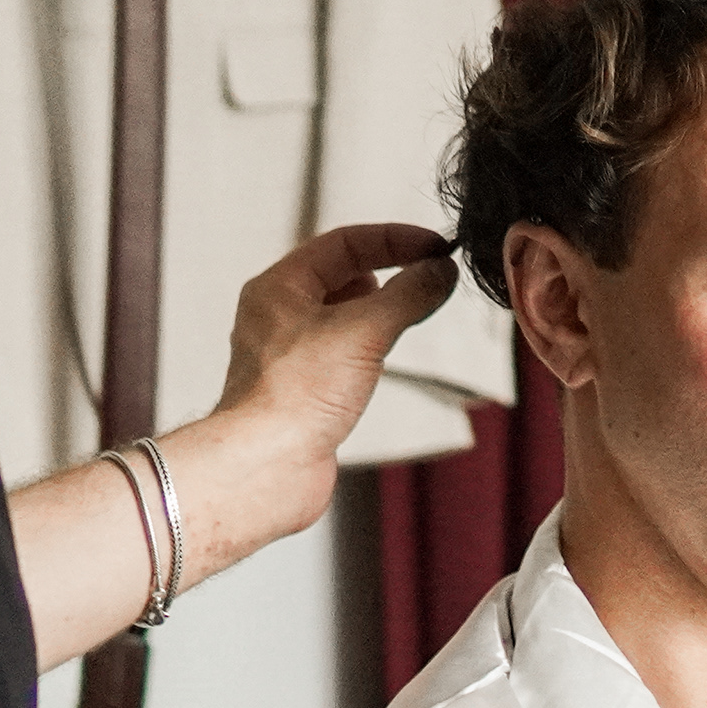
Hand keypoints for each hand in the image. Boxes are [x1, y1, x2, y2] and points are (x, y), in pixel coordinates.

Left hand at [211, 220, 459, 463]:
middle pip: (343, 275)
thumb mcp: (364, 330)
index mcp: (279, 288)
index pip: (344, 243)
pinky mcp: (304, 388)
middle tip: (431, 278)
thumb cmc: (294, 397)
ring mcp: (290, 353)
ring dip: (382, 310)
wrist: (266, 467)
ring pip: (345, 314)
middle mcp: (279, 315)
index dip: (394, 240)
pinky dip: (372, 345)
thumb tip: (440, 272)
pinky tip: (387, 357)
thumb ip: (409, 294)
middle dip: (390, 272)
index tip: (435, 248)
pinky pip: (345, 350)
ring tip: (413, 314)